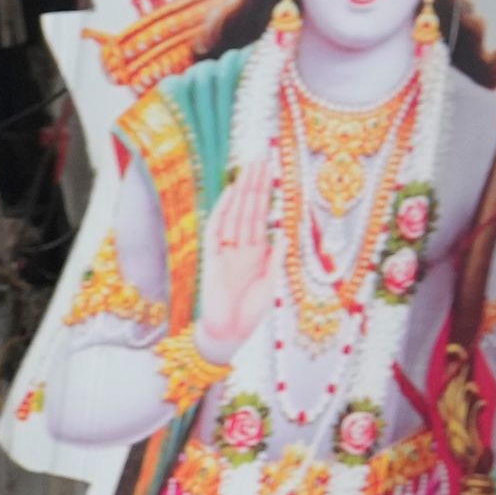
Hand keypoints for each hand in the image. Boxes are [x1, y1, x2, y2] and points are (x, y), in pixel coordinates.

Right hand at [194, 152, 279, 367]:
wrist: (229, 334)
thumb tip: (284, 234)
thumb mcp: (271, 285)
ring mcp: (226, 252)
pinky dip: (222, 212)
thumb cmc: (250, 315)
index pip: (261, 217)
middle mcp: (241, 249)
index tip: (272, 172)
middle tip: (261, 159)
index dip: (266, 195)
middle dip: (254, 185)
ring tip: (250, 169)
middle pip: (248, 210)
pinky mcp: (211, 259)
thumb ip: (276, 260)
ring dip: (242, 192)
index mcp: (256, 254)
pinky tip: (230, 195)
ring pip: (235, 215)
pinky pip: (215, 231)